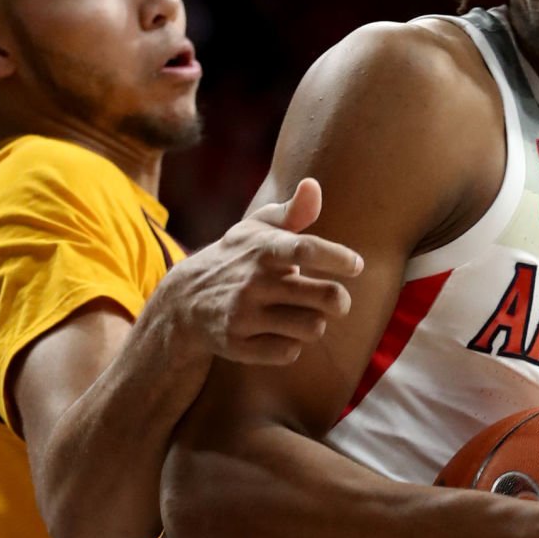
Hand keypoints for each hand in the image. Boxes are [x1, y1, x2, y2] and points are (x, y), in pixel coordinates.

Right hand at [165, 178, 364, 363]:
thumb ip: (291, 210)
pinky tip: (280, 333)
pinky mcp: (237, 345)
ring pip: (313, 327)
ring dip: (315, 323)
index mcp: (263, 249)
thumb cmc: (235, 259)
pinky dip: (291, 345)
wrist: (182, 301)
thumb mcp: (256, 229)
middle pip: (326, 297)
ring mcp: (244, 316)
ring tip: (303, 314)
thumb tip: (312, 185)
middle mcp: (253, 282)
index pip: (307, 249)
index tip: (356, 265)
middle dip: (340, 300)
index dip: (338, 258)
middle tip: (335, 300)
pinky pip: (289, 352)